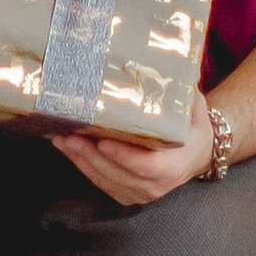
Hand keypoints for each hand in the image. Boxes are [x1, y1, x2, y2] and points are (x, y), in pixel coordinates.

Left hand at [61, 99, 212, 206]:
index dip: (124, 157)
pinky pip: (99, 181)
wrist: (195, 154)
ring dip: (79, 159)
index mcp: (176, 165)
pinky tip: (66, 147)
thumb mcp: (193, 109)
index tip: (103, 142)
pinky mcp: (125, 194)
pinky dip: (81, 165)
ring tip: (60, 138)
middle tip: (68, 134)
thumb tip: (168, 62)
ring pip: (104, 179)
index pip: (148, 166)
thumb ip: (180, 91)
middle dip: (89, 155)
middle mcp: (157, 185)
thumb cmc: (192, 127)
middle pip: (118, 174)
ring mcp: (140, 193)